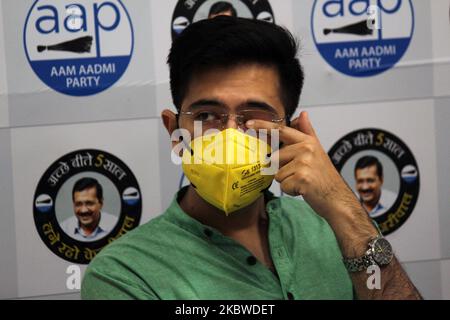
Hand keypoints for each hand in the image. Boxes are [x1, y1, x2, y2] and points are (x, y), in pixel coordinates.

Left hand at [246, 111, 360, 220]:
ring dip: (287, 181)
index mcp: (307, 141)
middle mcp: (306, 149)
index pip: (281, 130)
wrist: (336, 198)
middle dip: (283, 170)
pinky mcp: (302, 178)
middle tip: (300, 175)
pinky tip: (303, 190)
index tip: (248, 123)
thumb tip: (302, 114)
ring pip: (277, 173)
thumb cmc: (324, 177)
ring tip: (303, 182)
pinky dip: (291, 191)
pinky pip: (283, 185)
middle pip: (275, 158)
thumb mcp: (317, 151)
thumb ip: (307, 132)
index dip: (263, 126)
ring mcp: (304, 163)